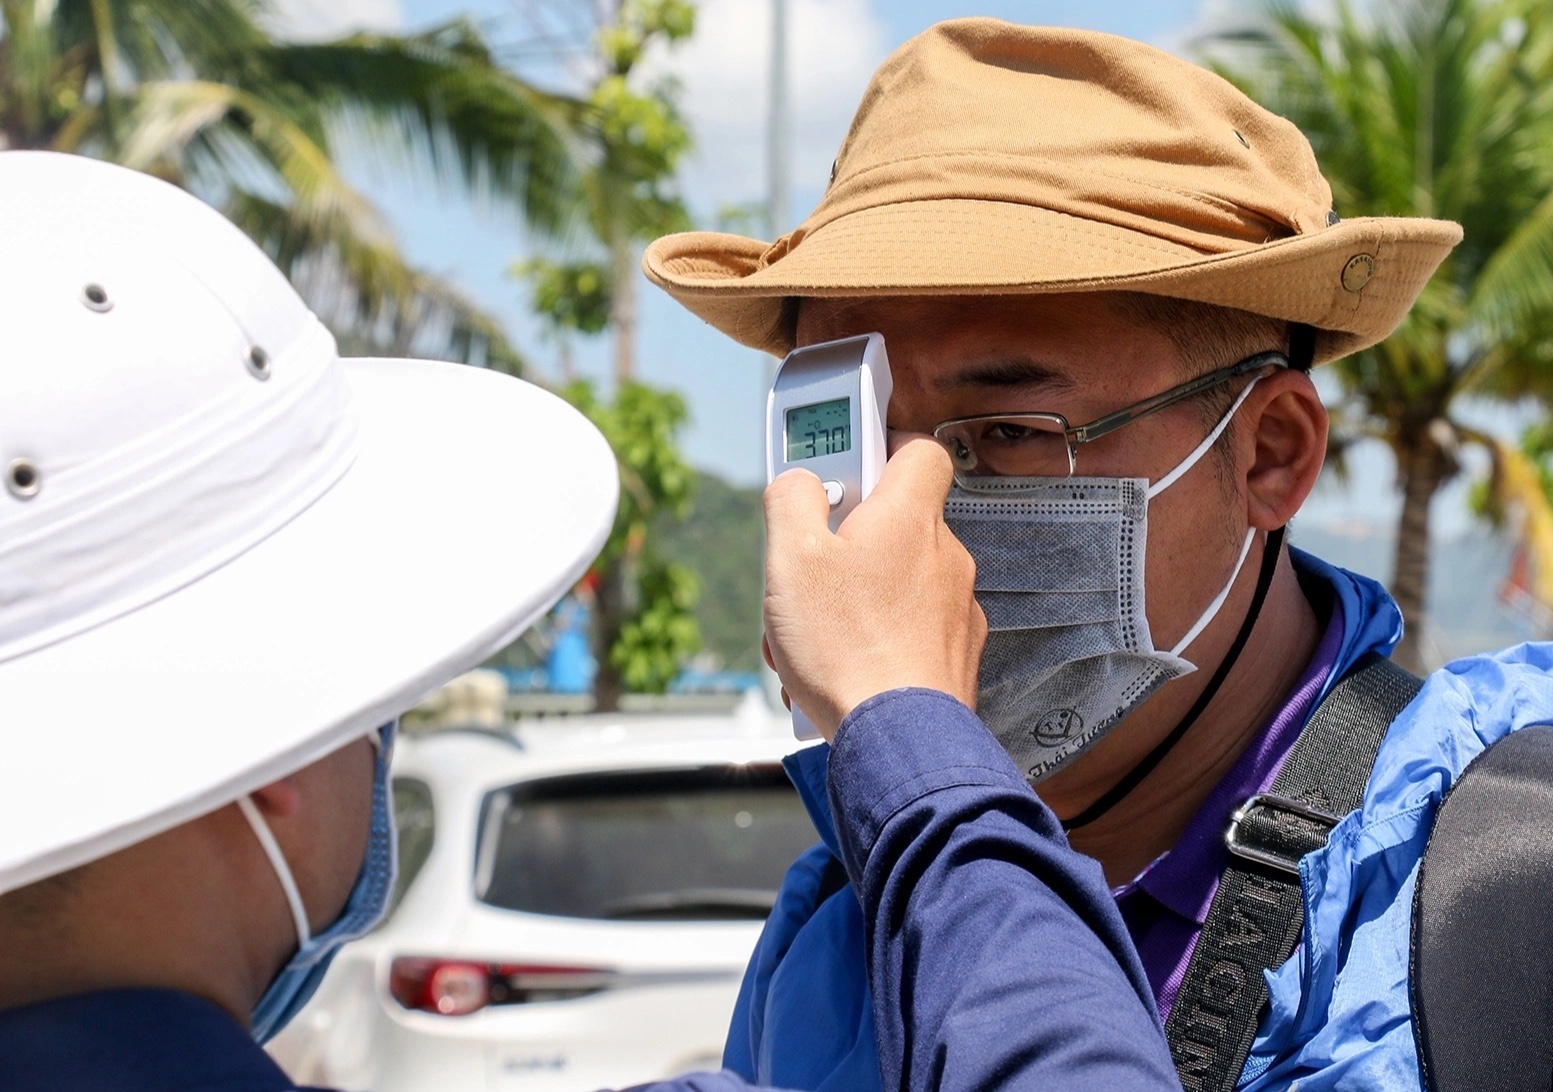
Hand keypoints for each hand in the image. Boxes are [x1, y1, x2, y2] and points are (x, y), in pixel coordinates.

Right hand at [762, 436, 986, 740]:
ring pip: (898, 583)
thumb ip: (790, 500)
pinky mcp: (957, 657)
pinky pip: (910, 631)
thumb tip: (797, 482)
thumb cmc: (844, 647)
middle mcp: (946, 557)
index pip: (918, 452)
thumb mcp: (789, 558)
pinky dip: (877, 640)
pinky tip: (840, 669)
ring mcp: (958, 610)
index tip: (842, 471)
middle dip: (847, 543)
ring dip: (855, 598)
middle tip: (808, 570)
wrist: (897, 739)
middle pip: (896, 525)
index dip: (880, 452)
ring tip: (811, 637)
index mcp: (910, 519)